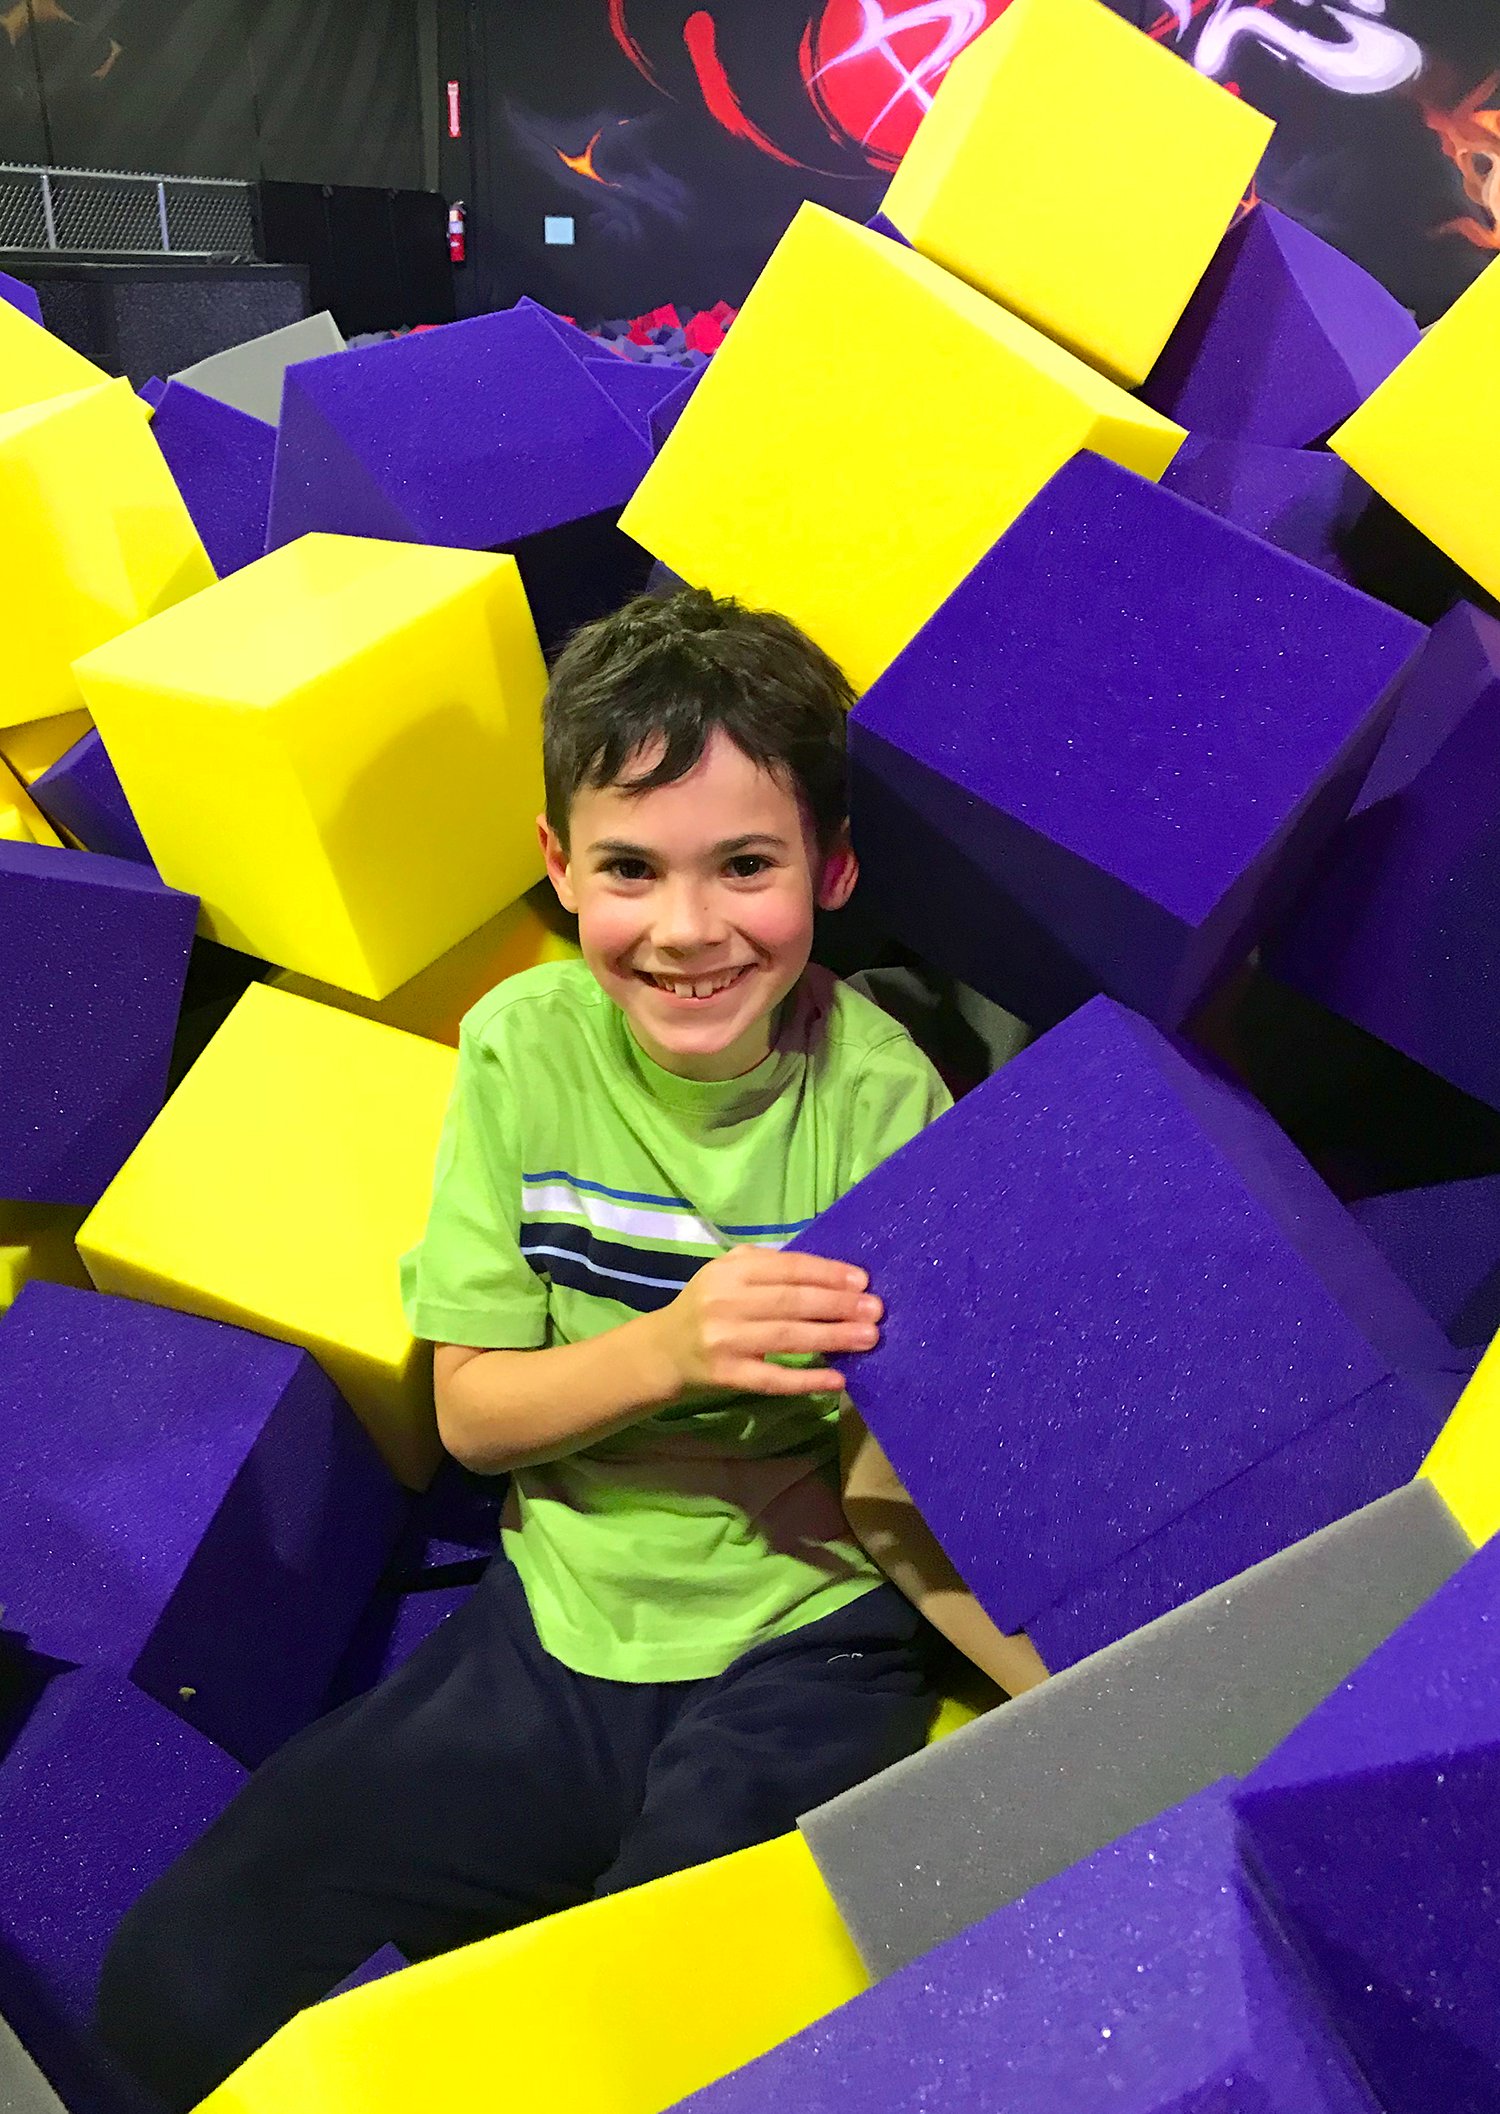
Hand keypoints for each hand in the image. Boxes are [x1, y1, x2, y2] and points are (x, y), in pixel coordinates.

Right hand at [650, 1246, 881, 1397]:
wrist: (663, 1351)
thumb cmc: (707, 1306)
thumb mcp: (727, 1274)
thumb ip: (769, 1267)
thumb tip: (832, 1275)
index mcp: (729, 1271)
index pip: (788, 1268)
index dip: (828, 1273)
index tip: (862, 1281)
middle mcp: (725, 1302)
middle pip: (793, 1302)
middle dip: (839, 1305)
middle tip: (876, 1310)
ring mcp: (726, 1341)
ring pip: (789, 1338)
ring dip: (833, 1337)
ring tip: (868, 1338)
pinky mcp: (728, 1376)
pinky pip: (774, 1379)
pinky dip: (808, 1379)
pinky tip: (837, 1380)